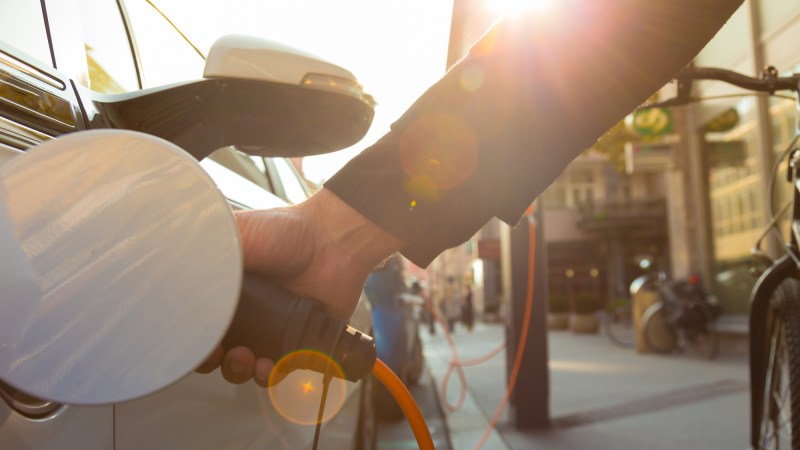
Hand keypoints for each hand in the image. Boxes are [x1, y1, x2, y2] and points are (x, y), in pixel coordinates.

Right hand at [196, 188, 402, 383]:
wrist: (333, 241)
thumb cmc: (288, 231)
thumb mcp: (236, 234)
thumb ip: (203, 255)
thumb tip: (172, 274)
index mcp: (224, 289)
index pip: (196, 323)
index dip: (190, 338)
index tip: (189, 343)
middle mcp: (245, 312)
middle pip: (215, 350)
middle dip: (212, 360)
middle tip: (219, 352)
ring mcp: (271, 328)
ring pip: (243, 366)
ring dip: (239, 370)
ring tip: (248, 357)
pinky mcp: (298, 341)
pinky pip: (279, 370)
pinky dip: (272, 373)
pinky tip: (271, 364)